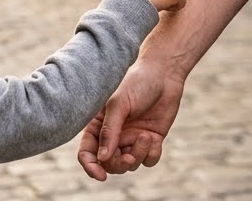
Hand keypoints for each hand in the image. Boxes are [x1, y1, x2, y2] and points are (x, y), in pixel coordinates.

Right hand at [77, 62, 184, 180]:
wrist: (163, 75)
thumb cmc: (136, 83)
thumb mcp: (118, 105)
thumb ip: (110, 131)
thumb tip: (102, 158)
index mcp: (98, 125)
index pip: (87, 152)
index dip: (90, 166)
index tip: (100, 175)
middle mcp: (114, 135)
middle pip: (109, 164)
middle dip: (118, 165)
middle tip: (129, 157)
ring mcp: (132, 138)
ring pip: (130, 164)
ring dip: (138, 155)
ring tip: (145, 137)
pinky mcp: (150, 140)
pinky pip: (148, 160)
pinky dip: (151, 154)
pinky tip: (154, 138)